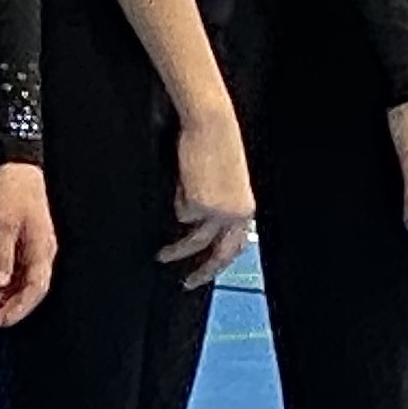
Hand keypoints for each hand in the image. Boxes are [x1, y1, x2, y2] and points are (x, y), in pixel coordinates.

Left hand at [0, 162, 56, 328]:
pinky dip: (4, 283)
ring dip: (6, 297)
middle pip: (31, 290)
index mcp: (41, 248)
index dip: (19, 309)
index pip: (36, 288)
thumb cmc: (11, 189)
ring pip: (24, 282)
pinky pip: (18, 271)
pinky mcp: (23, 241)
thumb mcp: (2, 222)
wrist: (14, 163)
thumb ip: (1, 254)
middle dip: (12, 308)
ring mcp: (34, 247)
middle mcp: (42, 251)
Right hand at [161, 100, 257, 286]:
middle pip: (221, 253)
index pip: (236, 244)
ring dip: (176, 251)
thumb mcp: (223, 181)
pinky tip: (183, 181)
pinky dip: (177, 199)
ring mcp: (218, 211)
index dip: (220, 261)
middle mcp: (236, 214)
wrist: (213, 125)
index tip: (206, 270)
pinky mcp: (198, 204)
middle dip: (204, 272)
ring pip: (194, 239)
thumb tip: (195, 226)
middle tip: (188, 283)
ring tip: (162, 256)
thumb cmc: (217, 144)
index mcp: (245, 208)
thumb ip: (216, 204)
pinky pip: (180, 212)